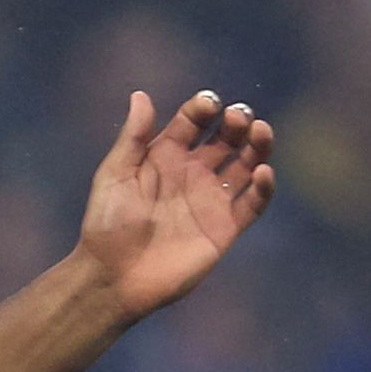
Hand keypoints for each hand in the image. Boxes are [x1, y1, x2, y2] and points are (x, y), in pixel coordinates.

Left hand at [75, 88, 276, 322]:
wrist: (113, 276)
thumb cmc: (106, 225)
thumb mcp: (115, 175)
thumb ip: (133, 137)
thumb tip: (141, 94)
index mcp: (165, 156)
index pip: (192, 122)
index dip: (202, 109)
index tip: (208, 105)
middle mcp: (192, 174)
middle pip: (225, 138)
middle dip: (236, 122)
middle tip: (239, 117)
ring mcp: (211, 199)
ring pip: (246, 164)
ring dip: (258, 145)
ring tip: (261, 130)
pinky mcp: (225, 228)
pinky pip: (253, 203)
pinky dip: (264, 187)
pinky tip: (263, 171)